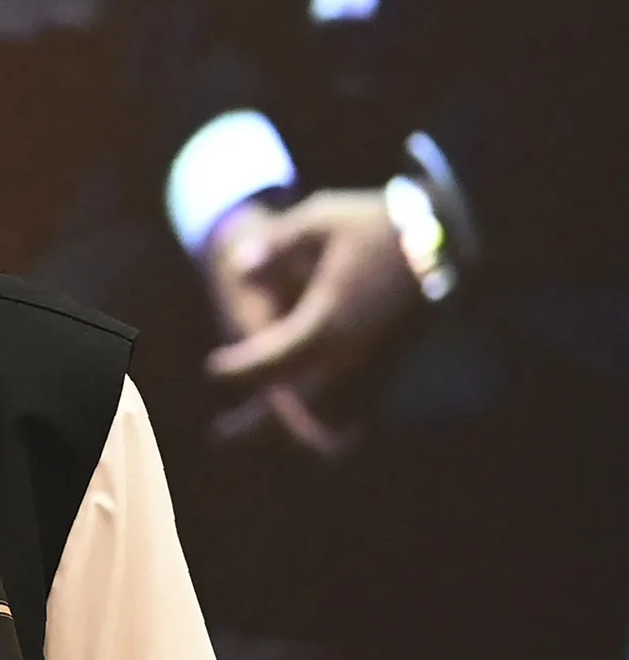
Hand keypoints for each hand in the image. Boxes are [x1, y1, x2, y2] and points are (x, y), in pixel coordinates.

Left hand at [203, 189, 421, 454]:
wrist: (447, 235)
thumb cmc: (377, 223)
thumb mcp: (321, 219)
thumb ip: (276, 246)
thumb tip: (239, 267)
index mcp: (332, 318)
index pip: (276, 358)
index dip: (242, 369)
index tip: (212, 370)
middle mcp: (356, 350)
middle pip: (299, 402)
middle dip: (258, 422)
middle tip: (217, 437)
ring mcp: (379, 360)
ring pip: (332, 413)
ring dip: (296, 428)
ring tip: (254, 440)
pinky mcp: (395, 362)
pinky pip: (360, 405)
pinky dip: (335, 422)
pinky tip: (314, 432)